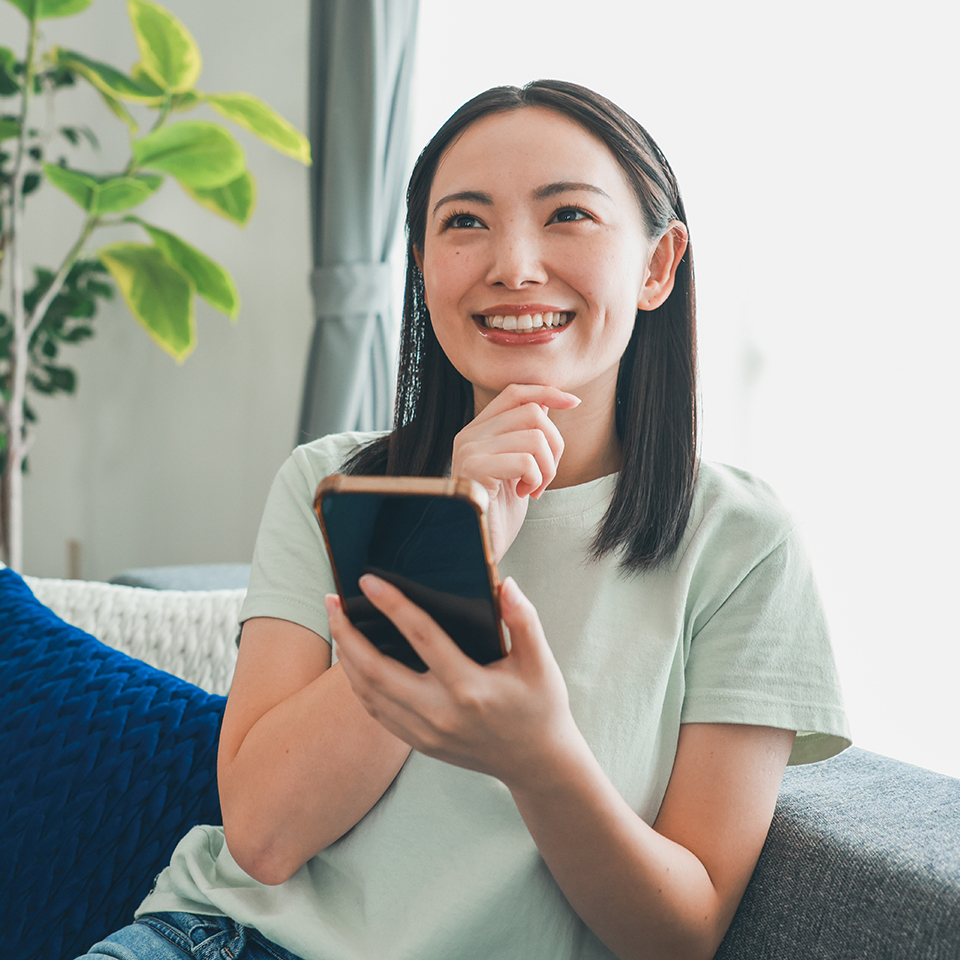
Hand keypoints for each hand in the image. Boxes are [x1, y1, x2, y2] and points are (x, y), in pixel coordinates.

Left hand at [326, 574, 580, 789]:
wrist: (537, 764)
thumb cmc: (540, 706)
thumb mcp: (540, 662)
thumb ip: (524, 620)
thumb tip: (505, 584)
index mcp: (469, 688)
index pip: (422, 637)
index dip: (393, 606)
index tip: (369, 581)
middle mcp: (440, 713)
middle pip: (376, 670)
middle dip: (347, 633)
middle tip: (331, 601)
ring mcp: (425, 733)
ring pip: (368, 693)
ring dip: (345, 657)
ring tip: (336, 623)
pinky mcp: (419, 744)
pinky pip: (376, 712)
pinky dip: (357, 683)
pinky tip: (352, 660)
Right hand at [452, 384, 579, 561]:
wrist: (478, 546)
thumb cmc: (499, 512)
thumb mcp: (518, 467)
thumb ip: (525, 434)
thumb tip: (546, 402)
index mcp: (478, 430)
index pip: (515, 392)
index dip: (547, 392)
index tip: (574, 402)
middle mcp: (470, 434)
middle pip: (533, 412)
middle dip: (554, 445)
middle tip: (546, 475)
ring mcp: (470, 450)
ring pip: (534, 436)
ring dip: (547, 468)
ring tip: (534, 487)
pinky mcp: (474, 469)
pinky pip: (525, 460)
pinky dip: (536, 479)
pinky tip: (524, 494)